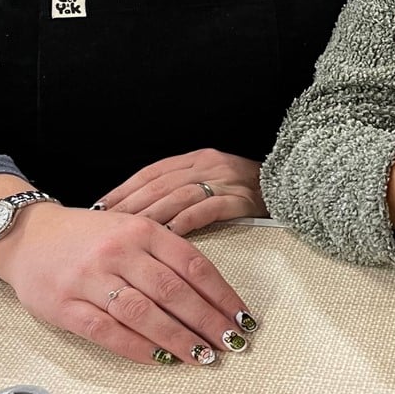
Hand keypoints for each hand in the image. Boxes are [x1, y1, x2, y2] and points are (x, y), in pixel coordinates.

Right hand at [0, 204, 254, 365]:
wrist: (28, 235)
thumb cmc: (86, 236)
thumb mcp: (130, 228)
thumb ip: (164, 252)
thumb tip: (210, 292)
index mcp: (140, 229)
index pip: (192, 264)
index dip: (220, 294)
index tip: (240, 316)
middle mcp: (118, 252)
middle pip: (173, 291)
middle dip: (206, 321)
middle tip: (229, 342)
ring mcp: (90, 279)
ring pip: (143, 313)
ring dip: (177, 338)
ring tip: (201, 355)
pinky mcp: (66, 306)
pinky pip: (107, 332)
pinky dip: (137, 348)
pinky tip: (159, 358)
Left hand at [96, 149, 264, 236]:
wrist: (294, 185)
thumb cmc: (250, 191)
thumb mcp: (214, 181)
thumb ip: (184, 190)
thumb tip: (144, 212)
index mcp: (197, 158)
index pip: (151, 173)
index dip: (124, 189)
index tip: (99, 208)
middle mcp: (208, 164)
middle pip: (159, 184)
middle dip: (129, 205)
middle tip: (105, 226)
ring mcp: (226, 179)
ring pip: (178, 195)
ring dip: (151, 215)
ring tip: (130, 235)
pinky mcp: (242, 198)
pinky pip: (208, 208)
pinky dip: (186, 221)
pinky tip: (169, 234)